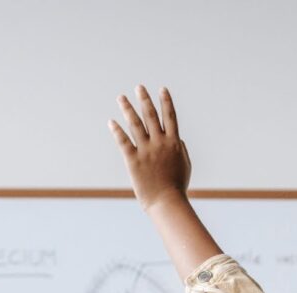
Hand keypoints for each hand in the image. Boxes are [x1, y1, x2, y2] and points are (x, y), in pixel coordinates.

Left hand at [109, 85, 190, 211]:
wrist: (166, 202)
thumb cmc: (177, 186)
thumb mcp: (185, 165)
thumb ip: (181, 148)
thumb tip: (177, 137)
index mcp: (174, 143)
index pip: (170, 117)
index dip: (166, 101)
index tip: (162, 89)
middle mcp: (160, 143)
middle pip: (151, 115)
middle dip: (145, 99)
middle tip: (139, 87)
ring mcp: (146, 151)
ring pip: (136, 124)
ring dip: (128, 108)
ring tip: (121, 97)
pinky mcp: (133, 161)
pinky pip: (124, 142)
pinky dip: (117, 131)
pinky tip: (111, 122)